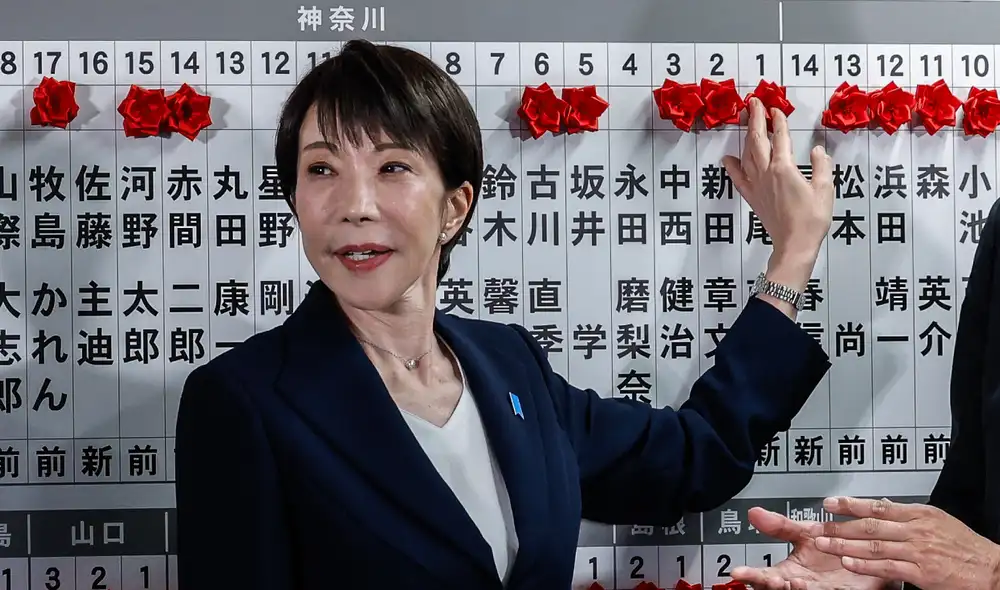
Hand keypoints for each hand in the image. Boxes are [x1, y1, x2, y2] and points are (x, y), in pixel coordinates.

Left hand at [722, 97, 833, 292]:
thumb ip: (822, 166)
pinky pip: (738, 178)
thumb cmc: (812, 220)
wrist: (794, 245)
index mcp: (784, 168)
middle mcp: (766, 173)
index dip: (777, 121)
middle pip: (758, 140)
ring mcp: (756, 185)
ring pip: (747, 154)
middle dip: (755, 119)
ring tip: (743, 121)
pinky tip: (727, 158)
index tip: (775, 108)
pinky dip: (732, 167)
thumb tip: (817, 151)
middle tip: (753, 103)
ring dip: (745, 136)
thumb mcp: (825, 189)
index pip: (780, 137)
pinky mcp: (752, 198)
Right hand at [729, 507, 891, 589]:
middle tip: (768, 579)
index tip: (738, 572)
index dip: (751, 574)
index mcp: (789, 572)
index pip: (765, 575)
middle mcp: (802, 585)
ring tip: (793, 580)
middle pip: (779, 589)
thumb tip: (754, 512)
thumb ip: (781, 526)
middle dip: (770, 586)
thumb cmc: (837, 550)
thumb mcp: (805, 534)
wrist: (871, 556)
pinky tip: (825, 584)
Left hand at [812, 496, 999, 589]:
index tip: (830, 503)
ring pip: (874, 545)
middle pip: (870, 526)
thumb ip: (908, 515)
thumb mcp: (937, 521)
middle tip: (817, 525)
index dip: (851, 505)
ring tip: (824, 543)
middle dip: (839, 526)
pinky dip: (866, 565)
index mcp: (919, 514)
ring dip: (845, 544)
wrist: (992, 569)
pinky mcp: (921, 573)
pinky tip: (849, 562)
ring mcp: (918, 552)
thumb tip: (884, 506)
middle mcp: (916, 530)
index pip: (877, 507)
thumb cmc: (966, 547)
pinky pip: (888, 567)